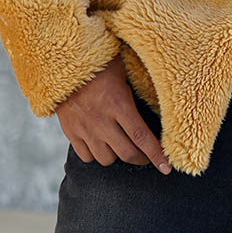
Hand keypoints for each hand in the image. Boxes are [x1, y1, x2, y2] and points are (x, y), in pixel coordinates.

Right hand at [56, 52, 171, 172]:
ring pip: (106, 159)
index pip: (142, 137)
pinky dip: (96, 155)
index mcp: (119, 104)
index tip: (166, 168)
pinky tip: (101, 144)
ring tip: (121, 146)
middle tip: (146, 156)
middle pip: (127, 153)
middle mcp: (102, 121)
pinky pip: (87, 157)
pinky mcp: (71, 133)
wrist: (65, 64)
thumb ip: (137, 91)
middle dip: (141, 158)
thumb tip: (159, 102)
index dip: (156, 155)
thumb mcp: (124, 73)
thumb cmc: (100, 65)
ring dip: (117, 156)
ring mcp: (85, 129)